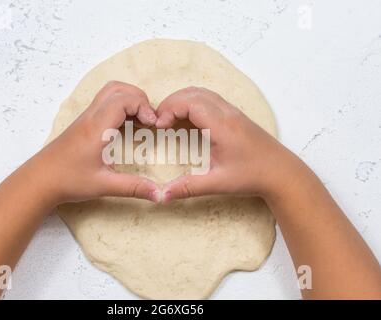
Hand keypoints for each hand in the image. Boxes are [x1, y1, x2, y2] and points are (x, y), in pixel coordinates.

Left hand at [37, 81, 159, 203]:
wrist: (39, 181)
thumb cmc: (67, 181)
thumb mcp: (103, 186)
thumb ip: (133, 187)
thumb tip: (159, 194)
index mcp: (96, 128)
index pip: (123, 99)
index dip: (143, 106)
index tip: (153, 124)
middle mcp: (90, 117)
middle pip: (117, 88)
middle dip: (139, 99)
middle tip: (149, 120)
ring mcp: (85, 118)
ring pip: (109, 92)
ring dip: (129, 100)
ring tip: (140, 122)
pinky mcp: (83, 124)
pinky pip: (104, 104)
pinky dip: (120, 107)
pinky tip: (126, 128)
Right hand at [155, 87, 298, 201]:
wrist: (282, 173)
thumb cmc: (252, 176)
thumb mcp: (218, 183)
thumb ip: (188, 188)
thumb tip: (162, 195)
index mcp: (221, 125)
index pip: (189, 103)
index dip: (169, 109)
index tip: (158, 125)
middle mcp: (227, 113)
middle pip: (192, 93)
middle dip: (171, 103)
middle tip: (159, 121)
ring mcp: (232, 112)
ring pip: (202, 92)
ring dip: (182, 100)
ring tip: (169, 118)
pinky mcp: (235, 116)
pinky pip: (210, 99)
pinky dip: (193, 103)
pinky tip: (188, 120)